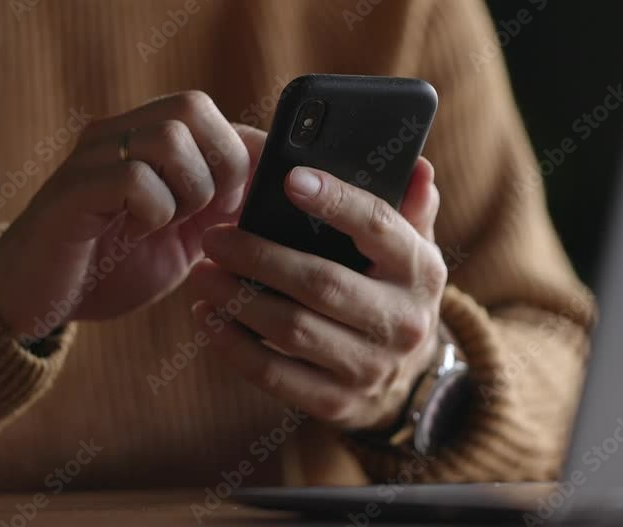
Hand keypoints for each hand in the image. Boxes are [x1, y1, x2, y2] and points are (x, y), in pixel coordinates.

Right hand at [0, 91, 265, 337]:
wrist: (37, 301)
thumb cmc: (112, 267)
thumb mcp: (183, 236)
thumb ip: (221, 207)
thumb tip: (273, 186)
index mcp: (145, 139)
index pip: (209, 111)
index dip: (242, 153)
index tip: (241, 202)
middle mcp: (117, 134)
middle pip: (193, 107)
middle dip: (221, 167)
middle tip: (205, 213)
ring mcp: (93, 157)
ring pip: (168, 137)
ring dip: (188, 191)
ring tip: (167, 224)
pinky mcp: (73, 190)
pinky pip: (134, 178)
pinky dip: (153, 212)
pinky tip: (137, 233)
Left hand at [189, 160, 446, 429]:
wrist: (407, 379)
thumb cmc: (392, 292)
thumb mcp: (410, 250)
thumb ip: (409, 207)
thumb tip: (416, 167)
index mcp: (420, 271)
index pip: (377, 227)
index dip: (335, 201)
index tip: (290, 179)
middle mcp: (401, 321)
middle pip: (321, 283)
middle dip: (259, 257)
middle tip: (214, 238)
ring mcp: (370, 367)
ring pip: (292, 330)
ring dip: (237, 300)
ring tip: (202, 274)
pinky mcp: (336, 402)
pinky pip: (274, 375)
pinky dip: (233, 346)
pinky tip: (208, 317)